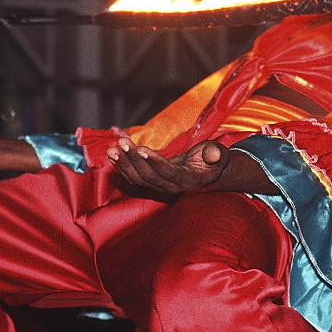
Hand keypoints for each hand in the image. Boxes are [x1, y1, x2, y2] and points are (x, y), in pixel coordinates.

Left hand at [106, 137, 229, 194]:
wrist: (206, 173)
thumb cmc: (212, 161)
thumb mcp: (219, 156)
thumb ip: (216, 154)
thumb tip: (214, 153)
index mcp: (187, 181)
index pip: (168, 173)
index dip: (155, 162)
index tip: (142, 149)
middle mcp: (170, 188)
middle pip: (148, 176)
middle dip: (134, 159)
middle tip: (122, 143)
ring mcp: (159, 187)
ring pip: (137, 178)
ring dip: (124, 163)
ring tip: (112, 148)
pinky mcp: (150, 182)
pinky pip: (133, 176)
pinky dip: (122, 164)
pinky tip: (113, 153)